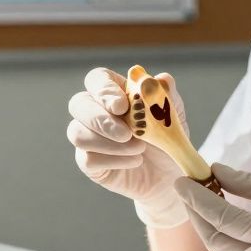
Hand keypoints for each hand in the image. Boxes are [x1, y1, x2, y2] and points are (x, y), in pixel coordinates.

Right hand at [68, 68, 188, 226]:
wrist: (170, 172)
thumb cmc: (167, 136)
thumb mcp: (172, 115)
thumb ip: (166, 95)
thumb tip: (163, 78)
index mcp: (114, 91)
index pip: (96, 79)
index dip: (103, 89)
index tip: (122, 106)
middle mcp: (95, 110)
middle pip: (78, 104)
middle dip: (100, 119)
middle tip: (127, 133)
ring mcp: (88, 136)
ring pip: (77, 133)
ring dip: (107, 143)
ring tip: (140, 149)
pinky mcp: (88, 161)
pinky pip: (87, 159)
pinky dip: (113, 160)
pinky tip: (135, 161)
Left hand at [173, 164, 250, 250]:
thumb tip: (216, 172)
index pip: (223, 219)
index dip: (197, 198)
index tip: (182, 180)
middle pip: (215, 239)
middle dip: (197, 213)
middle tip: (191, 187)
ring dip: (210, 226)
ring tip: (211, 199)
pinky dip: (227, 242)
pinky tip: (230, 222)